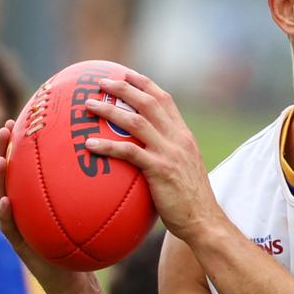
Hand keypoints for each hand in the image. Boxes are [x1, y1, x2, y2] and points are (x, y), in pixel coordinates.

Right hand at [0, 120, 104, 293]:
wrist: (75, 278)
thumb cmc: (85, 241)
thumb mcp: (92, 210)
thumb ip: (96, 187)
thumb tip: (121, 154)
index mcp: (36, 193)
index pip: (29, 162)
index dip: (26, 139)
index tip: (28, 114)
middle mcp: (23, 205)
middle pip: (8, 172)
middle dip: (3, 150)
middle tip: (7, 129)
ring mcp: (17, 223)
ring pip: (0, 196)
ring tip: (1, 161)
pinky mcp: (19, 244)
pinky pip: (9, 227)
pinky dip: (6, 214)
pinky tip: (8, 201)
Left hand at [79, 71, 223, 243]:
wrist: (204, 220)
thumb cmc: (191, 201)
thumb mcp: (184, 170)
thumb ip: (168, 156)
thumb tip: (144, 155)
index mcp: (184, 135)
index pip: (165, 100)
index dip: (145, 84)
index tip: (127, 74)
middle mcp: (178, 138)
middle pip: (149, 102)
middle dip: (124, 87)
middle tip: (101, 81)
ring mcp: (169, 152)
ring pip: (136, 122)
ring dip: (110, 110)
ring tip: (89, 105)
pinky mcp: (160, 169)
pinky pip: (129, 152)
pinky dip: (108, 145)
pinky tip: (89, 144)